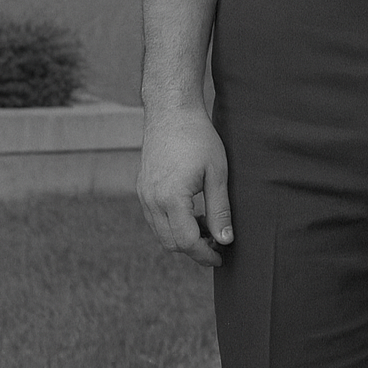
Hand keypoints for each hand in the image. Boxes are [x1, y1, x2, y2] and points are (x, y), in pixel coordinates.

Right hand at [136, 108, 232, 267]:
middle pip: (171, 243)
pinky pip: (155, 218)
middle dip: (194, 249)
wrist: (171, 110)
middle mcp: (152, 201)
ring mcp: (144, 195)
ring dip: (182, 237)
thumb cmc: (199, 137)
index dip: (205, 254)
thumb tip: (225, 240)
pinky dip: (172, 223)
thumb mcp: (217, 172)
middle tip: (217, 242)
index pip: (186, 242)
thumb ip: (220, 209)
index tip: (221, 256)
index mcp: (171, 198)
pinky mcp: (142, 188)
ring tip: (207, 226)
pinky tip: (191, 212)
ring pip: (161, 233)